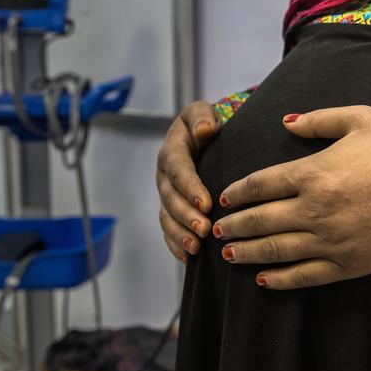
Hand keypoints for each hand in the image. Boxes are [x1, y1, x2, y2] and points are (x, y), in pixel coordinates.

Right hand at [156, 100, 221, 262]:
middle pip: (171, 198)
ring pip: (167, 217)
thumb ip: (202, 117)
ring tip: (196, 248)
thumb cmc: (205, 123)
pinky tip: (186, 258)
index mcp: (172, 151)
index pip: (179, 170)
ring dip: (180, 233)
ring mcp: (166, 194)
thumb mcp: (203, 112)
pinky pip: (168, 228)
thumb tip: (204, 130)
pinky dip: (175, 244)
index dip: (190, 188)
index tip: (206, 204)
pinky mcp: (171, 208)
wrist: (201, 135)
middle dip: (186, 216)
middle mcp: (165, 175)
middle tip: (205, 230)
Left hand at [211, 106, 370, 289]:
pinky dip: (280, 280)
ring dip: (247, 254)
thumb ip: (317, 120)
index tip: (224, 199)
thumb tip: (285, 122)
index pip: (259, 185)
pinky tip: (263, 280)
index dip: (237, 193)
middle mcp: (314, 208)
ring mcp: (330, 239)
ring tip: (228, 254)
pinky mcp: (348, 264)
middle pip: (259, 220)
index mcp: (313, 172)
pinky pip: (305, 275)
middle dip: (233, 226)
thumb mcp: (359, 119)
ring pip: (275, 251)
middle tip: (216, 230)